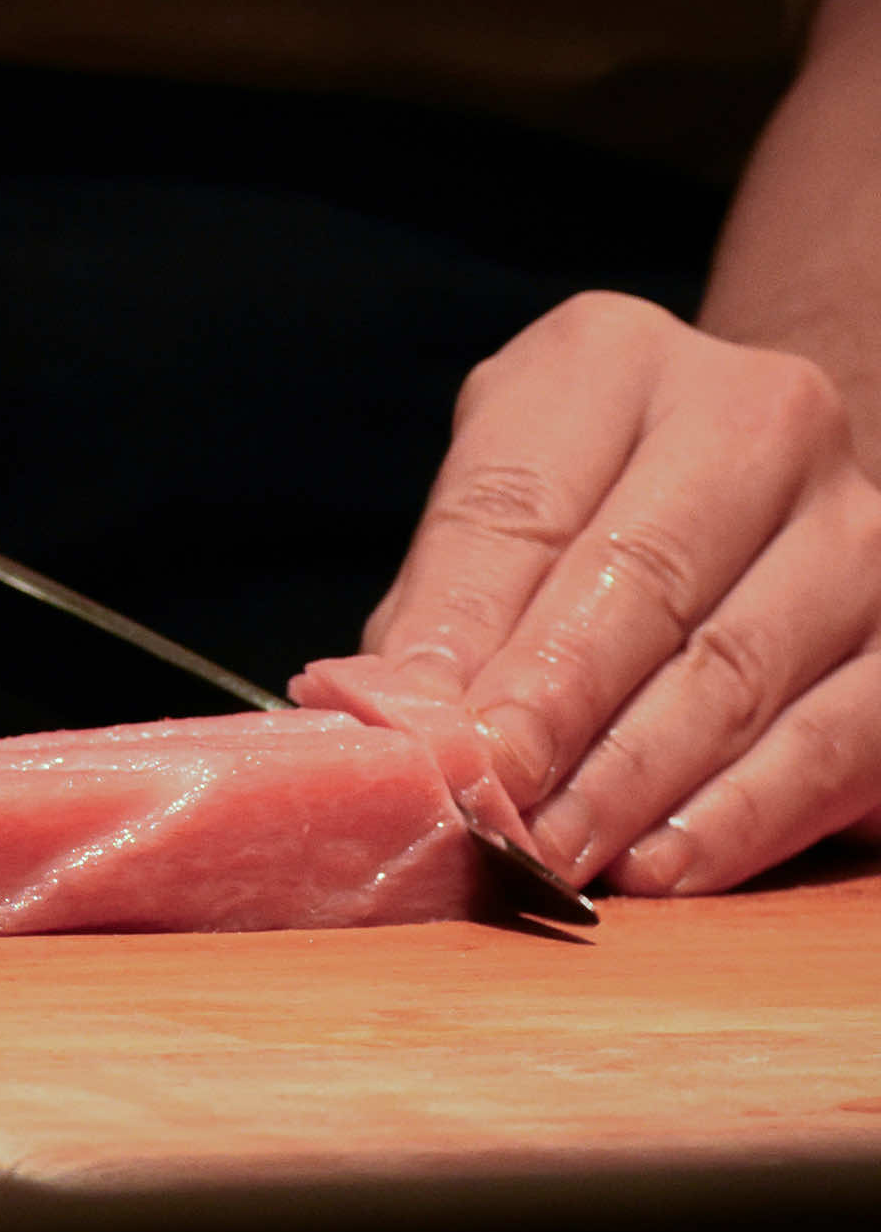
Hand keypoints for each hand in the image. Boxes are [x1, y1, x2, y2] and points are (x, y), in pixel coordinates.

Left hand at [364, 291, 880, 893]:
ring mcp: (857, 521)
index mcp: (615, 364)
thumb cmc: (584, 519)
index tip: (439, 746)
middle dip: (558, 718)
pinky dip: (742, 817)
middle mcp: (760, 416)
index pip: (528, 510)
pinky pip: (838, 738)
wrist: (751, 500)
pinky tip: (663, 867)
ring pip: (738, 668)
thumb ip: (446, 614)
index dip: (477, 640)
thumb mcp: (493, 527)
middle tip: (495, 818)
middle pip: (644, 581)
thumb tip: (397, 729)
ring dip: (634, 784)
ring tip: (558, 859)